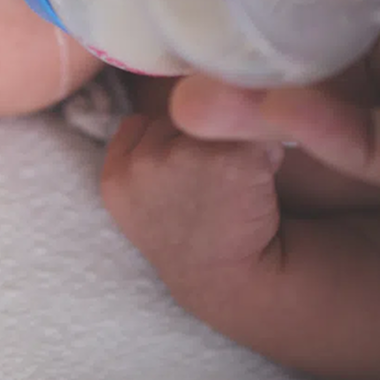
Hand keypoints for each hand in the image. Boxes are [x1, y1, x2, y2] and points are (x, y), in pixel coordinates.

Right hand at [100, 115, 281, 294]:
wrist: (231, 280)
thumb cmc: (188, 232)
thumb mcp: (138, 195)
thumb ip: (138, 149)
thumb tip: (168, 98)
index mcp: (116, 176)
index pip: (140, 124)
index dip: (166, 142)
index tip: (181, 171)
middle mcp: (143, 163)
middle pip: (175, 116)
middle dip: (195, 137)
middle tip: (209, 181)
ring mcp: (185, 158)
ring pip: (211, 120)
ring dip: (227, 139)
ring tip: (232, 179)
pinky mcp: (232, 158)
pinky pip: (252, 132)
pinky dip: (263, 151)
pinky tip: (259, 181)